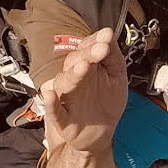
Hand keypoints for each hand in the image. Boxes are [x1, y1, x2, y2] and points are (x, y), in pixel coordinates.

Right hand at [42, 29, 126, 158]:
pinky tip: (52, 96)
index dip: (94, 43)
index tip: (106, 38)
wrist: (100, 134)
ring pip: (64, 83)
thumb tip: (107, 33)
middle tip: (100, 49)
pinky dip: (51, 104)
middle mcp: (73, 80)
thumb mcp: (116, 76)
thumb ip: (113, 55)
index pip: (85, 50)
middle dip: (87, 55)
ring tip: (83, 67)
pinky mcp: (62, 120)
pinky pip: (54, 111)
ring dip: (72, 75)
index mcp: (86, 68)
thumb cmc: (107, 102)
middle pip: (73, 62)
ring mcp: (66, 99)